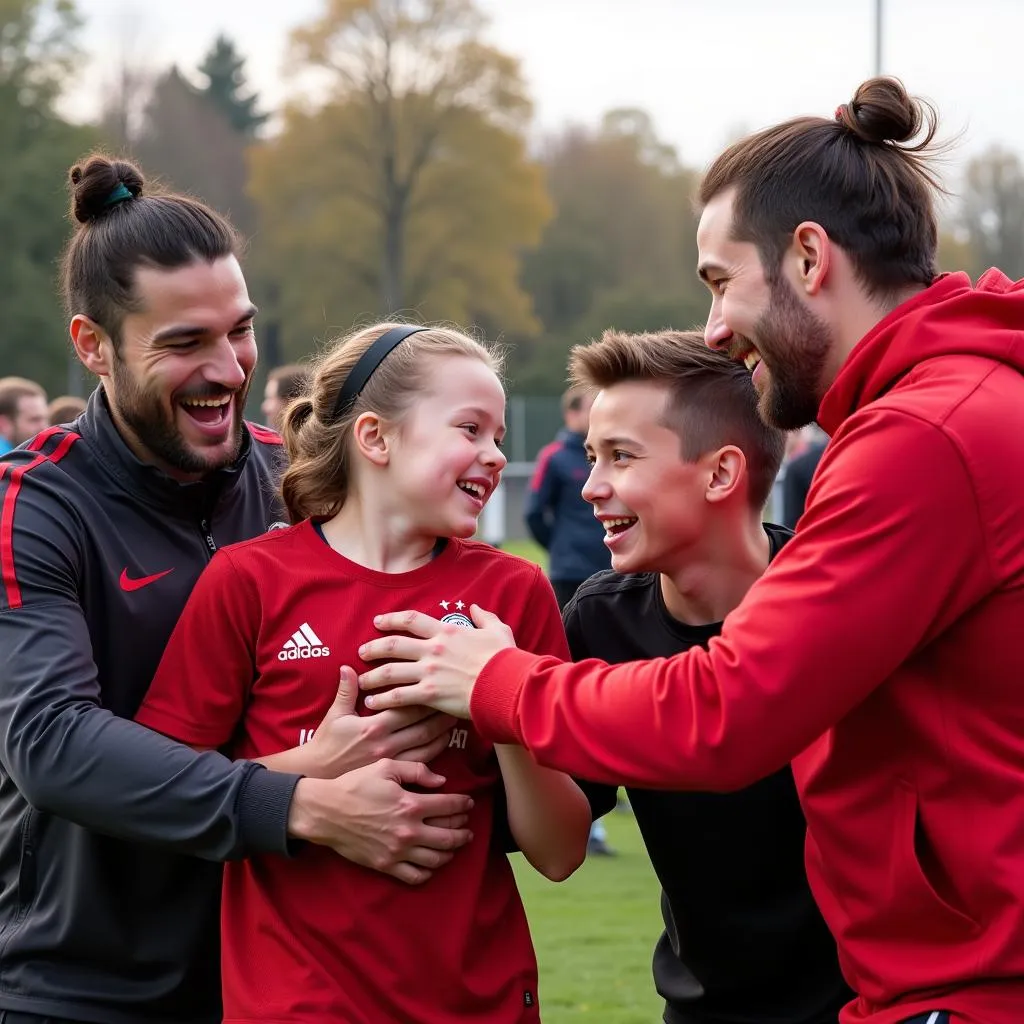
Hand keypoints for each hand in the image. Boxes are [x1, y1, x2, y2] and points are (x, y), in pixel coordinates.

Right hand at [287, 759, 473, 884]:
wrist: (326, 812)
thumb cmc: (355, 784)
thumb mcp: (386, 766)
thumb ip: (417, 770)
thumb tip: (441, 781)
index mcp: (411, 804)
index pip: (450, 807)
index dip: (464, 805)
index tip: (469, 803)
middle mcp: (409, 831)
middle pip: (449, 836)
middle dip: (463, 831)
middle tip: (467, 827)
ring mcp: (398, 851)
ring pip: (436, 858)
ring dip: (451, 851)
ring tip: (454, 844)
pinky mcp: (386, 865)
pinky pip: (415, 876)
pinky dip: (429, 872)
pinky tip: (432, 863)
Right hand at [303, 667, 457, 777]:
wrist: (317, 776)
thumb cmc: (326, 744)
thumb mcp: (335, 715)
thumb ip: (346, 691)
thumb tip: (348, 666)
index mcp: (373, 726)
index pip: (407, 706)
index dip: (426, 695)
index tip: (441, 683)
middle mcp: (386, 744)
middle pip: (422, 725)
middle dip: (441, 712)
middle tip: (456, 699)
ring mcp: (391, 761)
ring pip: (426, 744)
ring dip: (443, 732)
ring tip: (455, 718)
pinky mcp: (392, 774)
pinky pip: (420, 763)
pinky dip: (436, 752)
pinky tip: (445, 742)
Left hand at [357, 605, 515, 718]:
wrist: (507, 682)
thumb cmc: (505, 658)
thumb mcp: (498, 630)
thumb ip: (485, 618)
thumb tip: (476, 608)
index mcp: (446, 632)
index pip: (411, 620)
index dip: (392, 619)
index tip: (378, 622)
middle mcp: (433, 649)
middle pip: (393, 645)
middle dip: (373, 648)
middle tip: (362, 652)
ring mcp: (429, 672)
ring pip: (390, 671)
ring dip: (372, 676)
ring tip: (362, 681)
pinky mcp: (430, 694)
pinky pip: (399, 696)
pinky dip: (383, 699)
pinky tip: (372, 702)